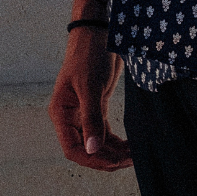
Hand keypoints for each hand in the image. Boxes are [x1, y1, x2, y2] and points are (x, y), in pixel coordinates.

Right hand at [48, 30, 132, 171]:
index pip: (72, 149)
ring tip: (134, 154)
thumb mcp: (91, 87)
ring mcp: (84, 113)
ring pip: (97, 143)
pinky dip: (117, 141)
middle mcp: (71, 117)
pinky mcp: (97, 107)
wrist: (98, 33)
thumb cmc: (88, 55)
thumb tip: (92, 149)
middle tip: (130, 159)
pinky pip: (105, 132)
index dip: (92, 159)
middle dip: (107, 158)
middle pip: (86, 150)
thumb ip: (92, 118)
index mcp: (62, 113)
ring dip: (114, 151)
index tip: (114, 162)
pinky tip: (131, 146)